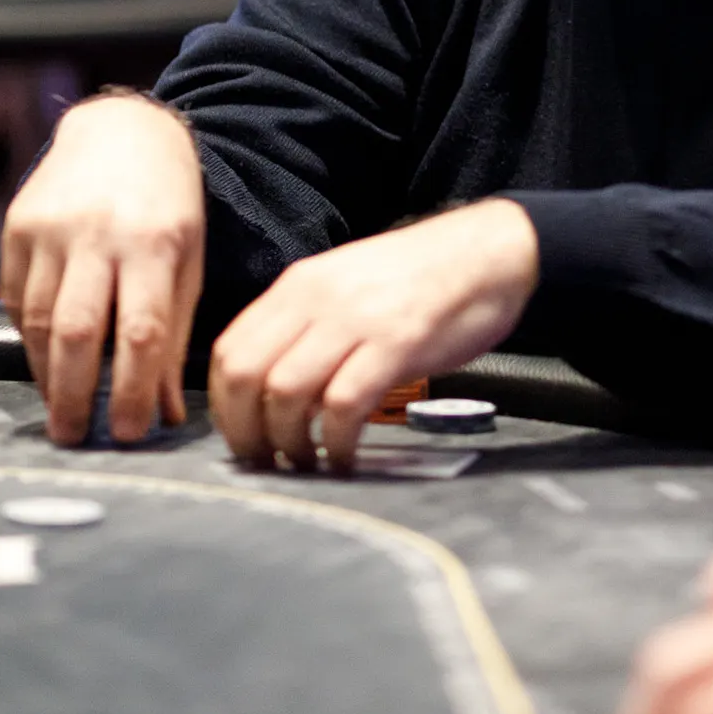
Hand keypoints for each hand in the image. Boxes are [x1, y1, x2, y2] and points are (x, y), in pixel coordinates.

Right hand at [1, 95, 204, 446]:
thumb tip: (165, 412)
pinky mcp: (17, 226)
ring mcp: (51, 228)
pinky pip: (15, 298)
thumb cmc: (167, 204)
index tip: (131, 433)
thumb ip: (176, 336)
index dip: (134, 390)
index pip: (142, 332)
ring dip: (47, 374)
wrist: (123, 129)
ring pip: (37, 320)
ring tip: (61, 407)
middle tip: (74, 438)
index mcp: (154, 242)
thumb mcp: (188, 261)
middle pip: (77, 331)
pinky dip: (29, 336)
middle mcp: (98, 234)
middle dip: (74, 395)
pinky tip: (45, 356)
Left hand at [209, 199, 537, 471]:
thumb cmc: (421, 277)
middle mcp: (317, 299)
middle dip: (245, 431)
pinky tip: (344, 456)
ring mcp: (356, 320)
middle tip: (264, 461)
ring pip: (287, 393)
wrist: (488, 251)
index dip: (223, 406)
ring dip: (288, 442)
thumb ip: (306, 324)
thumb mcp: (346, 286)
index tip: (240, 437)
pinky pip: (345, 405)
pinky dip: (336, 442)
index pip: (229, 350)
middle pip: (246, 375)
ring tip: (305, 462)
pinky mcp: (397, 344)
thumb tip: (271, 383)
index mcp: (299, 286)